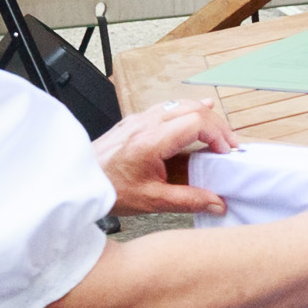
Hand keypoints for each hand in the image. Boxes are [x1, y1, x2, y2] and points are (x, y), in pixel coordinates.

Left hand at [93, 97, 237, 216]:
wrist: (78, 182)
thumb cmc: (109, 189)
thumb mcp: (152, 201)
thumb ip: (189, 200)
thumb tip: (217, 203)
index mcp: (151, 141)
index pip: (195, 122)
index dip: (217, 135)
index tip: (226, 152)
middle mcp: (145, 124)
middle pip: (192, 109)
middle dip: (217, 125)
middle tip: (229, 145)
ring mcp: (138, 119)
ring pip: (180, 104)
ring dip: (203, 116)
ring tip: (218, 132)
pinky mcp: (134, 122)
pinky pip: (166, 108)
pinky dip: (187, 110)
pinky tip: (197, 111)